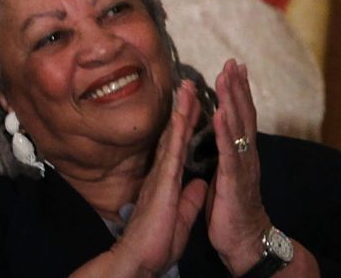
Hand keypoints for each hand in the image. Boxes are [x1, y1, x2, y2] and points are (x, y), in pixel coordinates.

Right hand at [90, 80, 207, 276]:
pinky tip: (183, 112)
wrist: (140, 259)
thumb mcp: (182, 216)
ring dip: (181, 110)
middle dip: (184, 108)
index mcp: (169, 179)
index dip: (188, 123)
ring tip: (186, 85)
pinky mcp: (163, 182)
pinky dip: (178, 131)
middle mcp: (164, 172)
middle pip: (175, 134)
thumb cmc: (157, 242)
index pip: (181, 145)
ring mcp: (162, 174)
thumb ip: (190, 198)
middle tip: (190, 82)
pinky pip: (172, 151)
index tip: (196, 102)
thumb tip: (200, 184)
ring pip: (173, 135)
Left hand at [206, 60, 271, 275]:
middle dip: (238, 86)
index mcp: (241, 153)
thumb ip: (222, 158)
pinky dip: (225, 129)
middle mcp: (246, 153)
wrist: (244, 239)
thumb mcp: (224, 179)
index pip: (241, 116)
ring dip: (233, 99)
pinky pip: (229, 150)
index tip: (235, 68)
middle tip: (233, 62)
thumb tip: (214, 143)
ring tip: (226, 77)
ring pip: (238, 125)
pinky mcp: (233, 178)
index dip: (238, 92)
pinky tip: (221, 112)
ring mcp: (242, 164)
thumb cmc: (232, 211)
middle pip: (243, 113)